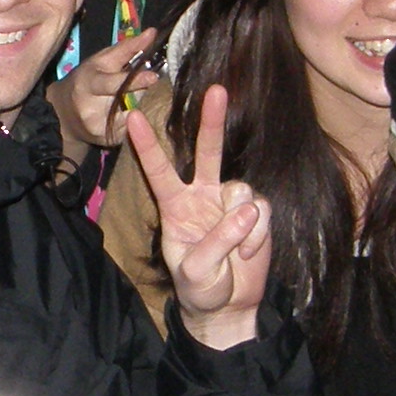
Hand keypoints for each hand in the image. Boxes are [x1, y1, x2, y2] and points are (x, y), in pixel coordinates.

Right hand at [46, 27, 158, 159]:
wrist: (64, 115)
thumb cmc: (88, 80)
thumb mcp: (100, 61)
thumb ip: (127, 48)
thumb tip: (152, 32)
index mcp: (87, 83)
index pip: (112, 82)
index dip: (133, 80)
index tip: (153, 76)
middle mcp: (89, 107)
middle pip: (125, 100)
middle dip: (140, 90)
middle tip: (153, 80)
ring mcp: (98, 127)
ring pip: (133, 114)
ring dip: (140, 103)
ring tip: (136, 96)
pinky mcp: (107, 141)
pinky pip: (132, 128)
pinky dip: (137, 118)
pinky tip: (131, 112)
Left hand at [120, 82, 271, 346]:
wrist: (228, 306)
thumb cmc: (200, 287)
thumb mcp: (196, 271)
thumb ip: (217, 242)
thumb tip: (246, 212)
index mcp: (175, 207)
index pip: (159, 171)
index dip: (148, 146)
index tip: (134, 118)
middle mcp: (202, 196)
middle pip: (207, 153)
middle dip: (212, 122)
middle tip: (217, 90)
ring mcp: (230, 203)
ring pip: (241, 189)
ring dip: (242, 224)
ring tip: (237, 252)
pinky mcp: (256, 213)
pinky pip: (261, 210)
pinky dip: (258, 235)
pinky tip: (249, 253)